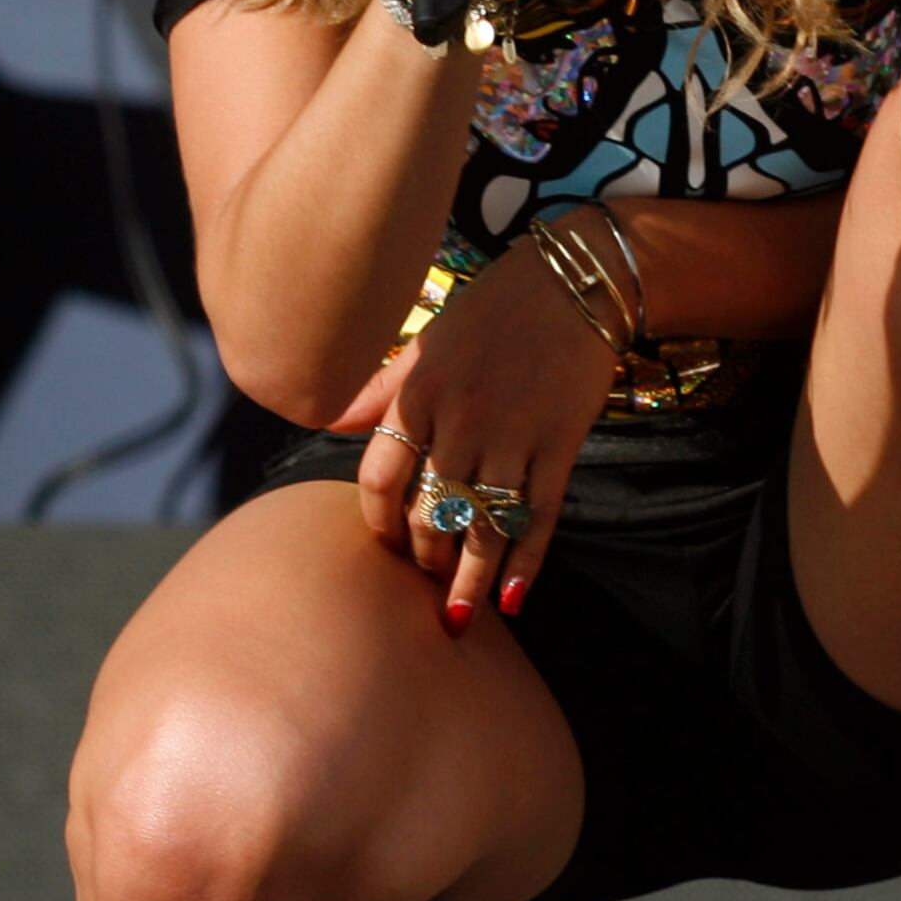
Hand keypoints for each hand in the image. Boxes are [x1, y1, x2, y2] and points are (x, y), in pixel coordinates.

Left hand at [352, 242, 613, 629]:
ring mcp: (513, 435)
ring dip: (467, 578)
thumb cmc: (491, 310)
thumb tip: (327, 424)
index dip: (376, 520)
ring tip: (456, 618)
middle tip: (423, 585)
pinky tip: (513, 599)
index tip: (383, 543)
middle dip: (423, 558)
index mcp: (419, 391)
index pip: (380, 475)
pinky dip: (526, 563)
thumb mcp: (425, 341)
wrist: (573, 282)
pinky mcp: (560, 445)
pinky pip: (539, 518)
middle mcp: (461, 418)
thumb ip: (378, 389)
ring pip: (483, 525)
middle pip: (430, 511)